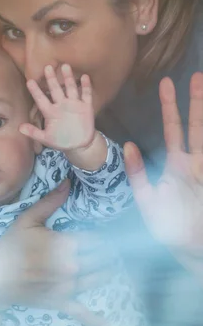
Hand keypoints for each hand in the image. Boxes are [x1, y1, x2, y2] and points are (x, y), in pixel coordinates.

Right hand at [0, 181, 112, 325]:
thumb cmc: (9, 246)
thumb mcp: (28, 219)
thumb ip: (50, 201)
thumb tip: (68, 182)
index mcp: (65, 244)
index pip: (96, 238)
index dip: (106, 235)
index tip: (116, 231)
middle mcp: (71, 267)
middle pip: (101, 258)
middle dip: (111, 252)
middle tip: (118, 248)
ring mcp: (66, 287)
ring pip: (97, 279)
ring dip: (109, 272)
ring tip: (114, 265)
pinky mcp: (58, 302)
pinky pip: (79, 312)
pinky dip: (94, 320)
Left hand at [20, 64, 94, 150]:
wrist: (80, 144)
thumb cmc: (61, 140)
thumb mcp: (46, 138)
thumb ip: (34, 133)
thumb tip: (19, 128)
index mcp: (51, 112)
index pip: (41, 99)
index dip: (36, 91)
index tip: (29, 81)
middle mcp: (61, 105)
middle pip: (55, 90)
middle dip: (51, 79)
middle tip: (47, 67)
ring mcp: (74, 104)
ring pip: (70, 88)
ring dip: (68, 78)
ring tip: (65, 66)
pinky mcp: (86, 107)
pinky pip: (86, 95)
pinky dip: (85, 86)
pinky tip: (84, 77)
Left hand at [124, 73, 202, 250]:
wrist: (191, 250)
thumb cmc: (167, 229)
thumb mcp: (147, 201)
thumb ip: (138, 174)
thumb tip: (130, 145)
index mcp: (174, 164)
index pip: (173, 129)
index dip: (170, 107)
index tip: (166, 84)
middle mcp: (193, 163)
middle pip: (195, 125)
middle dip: (195, 101)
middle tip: (195, 75)